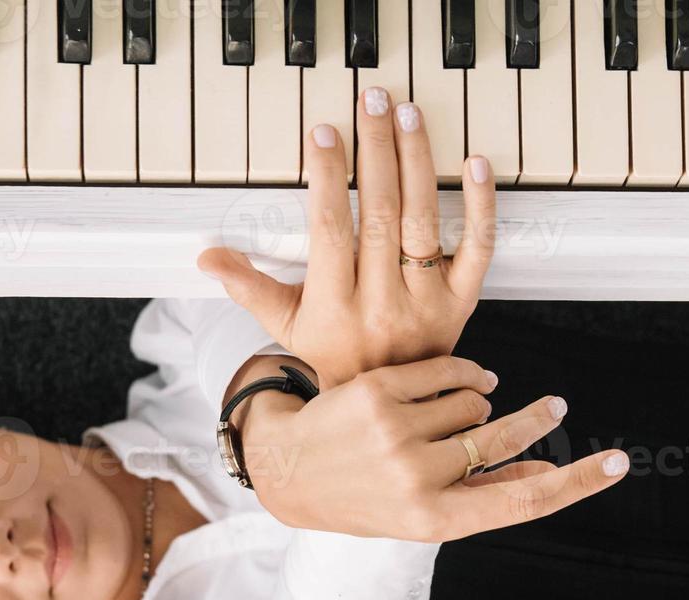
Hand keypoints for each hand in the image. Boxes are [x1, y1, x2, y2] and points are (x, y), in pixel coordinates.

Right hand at [197, 89, 496, 389]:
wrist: (389, 407)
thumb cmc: (336, 354)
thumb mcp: (286, 326)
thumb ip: (248, 287)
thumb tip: (208, 256)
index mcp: (335, 307)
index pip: (330, 229)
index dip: (328, 177)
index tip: (324, 134)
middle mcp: (382, 303)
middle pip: (380, 213)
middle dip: (375, 149)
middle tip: (371, 102)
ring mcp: (426, 302)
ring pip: (423, 219)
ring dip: (417, 160)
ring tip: (407, 116)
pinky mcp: (463, 301)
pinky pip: (477, 248)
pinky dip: (481, 205)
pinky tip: (475, 165)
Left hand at [241, 355, 630, 541]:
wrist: (289, 470)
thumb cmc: (362, 497)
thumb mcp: (420, 516)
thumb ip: (483, 497)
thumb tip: (546, 474)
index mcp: (433, 521)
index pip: (522, 501)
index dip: (576, 483)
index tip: (615, 465)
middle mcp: (416, 480)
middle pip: (504, 437)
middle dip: (536, 419)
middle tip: (554, 406)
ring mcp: (395, 434)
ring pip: (475, 402)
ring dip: (472, 405)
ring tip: (444, 419)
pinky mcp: (377, 391)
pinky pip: (448, 372)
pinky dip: (461, 375)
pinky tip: (456, 382)